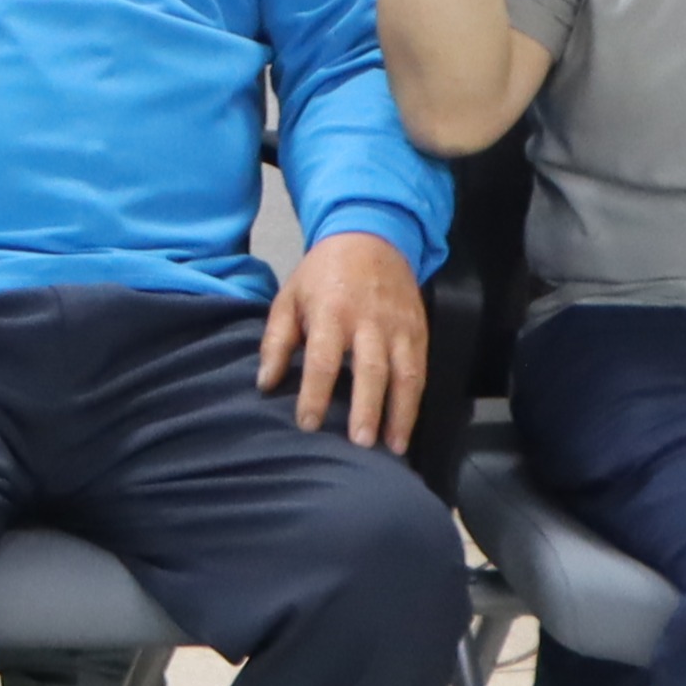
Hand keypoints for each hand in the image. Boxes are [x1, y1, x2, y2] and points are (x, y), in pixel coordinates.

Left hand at [254, 228, 425, 451]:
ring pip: (405, 375)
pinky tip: (406, 429)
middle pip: (370, 370)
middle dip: (366, 409)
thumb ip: (276, 342)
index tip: (307, 424)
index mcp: (331, 312)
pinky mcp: (419, 331)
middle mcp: (369, 322)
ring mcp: (399, 327)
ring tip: (392, 448)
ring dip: (400, 414)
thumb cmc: (322, 274)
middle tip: (360, 444)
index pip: (322, 359)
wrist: (372, 236)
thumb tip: (264, 384)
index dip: (314, 393)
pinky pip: (421, 371)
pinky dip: (416, 403)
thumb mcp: (289, 297)